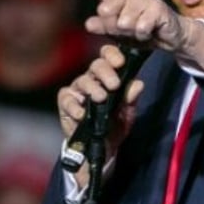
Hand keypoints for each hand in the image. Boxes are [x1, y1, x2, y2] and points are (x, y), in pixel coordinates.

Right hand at [57, 44, 144, 185]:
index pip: (108, 57)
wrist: (102, 148)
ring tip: (101, 98)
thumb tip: (138, 84)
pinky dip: (75, 106)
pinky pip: (67, 99)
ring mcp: (78, 90)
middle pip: (96, 66)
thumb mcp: (128, 113)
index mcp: (109, 76)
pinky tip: (82, 113)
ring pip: (82, 81)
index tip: (121, 62)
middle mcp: (92, 79)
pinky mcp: (65, 103)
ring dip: (92, 88)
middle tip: (114, 85)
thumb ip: (132, 98)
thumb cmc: (115, 125)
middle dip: (106, 72)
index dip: (113, 55)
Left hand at [60, 0, 203, 71]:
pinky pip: (140, 26)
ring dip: (130, 32)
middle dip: (113, 26)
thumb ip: (103, 27)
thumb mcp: (118, 32)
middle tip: (125, 30)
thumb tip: (89, 23)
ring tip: (139, 31)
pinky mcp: (157, 6)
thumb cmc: (140, 31)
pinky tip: (149, 32)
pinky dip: (142, 35)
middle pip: (106, 9)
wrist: (169, 36)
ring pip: (124, 21)